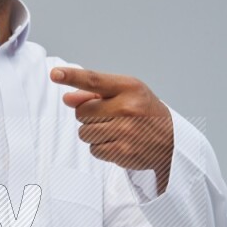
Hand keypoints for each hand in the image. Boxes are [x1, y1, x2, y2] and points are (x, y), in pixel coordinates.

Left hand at [51, 66, 173, 193]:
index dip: (72, 76)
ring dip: (94, 133)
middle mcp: (127, 107)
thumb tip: (67, 99)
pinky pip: (94, 149)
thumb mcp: (126, 94)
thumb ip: (94, 94)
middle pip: (81, 112)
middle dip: (88, 115)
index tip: (55, 74)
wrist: (171, 141)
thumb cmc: (143, 112)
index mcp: (128, 87)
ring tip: (115, 131)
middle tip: (109, 117)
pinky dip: (101, 148)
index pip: (94, 80)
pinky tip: (118, 143)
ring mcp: (125, 131)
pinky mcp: (122, 152)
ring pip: (84, 133)